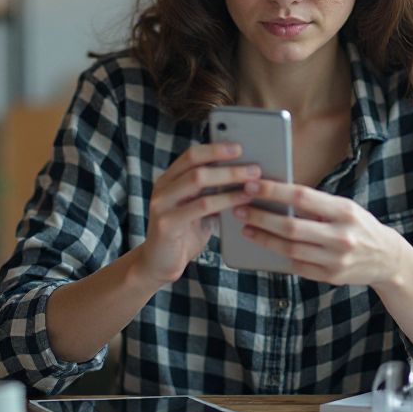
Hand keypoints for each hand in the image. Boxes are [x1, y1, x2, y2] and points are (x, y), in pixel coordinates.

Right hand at [138, 142, 260, 284]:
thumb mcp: (198, 208)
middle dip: (227, 162)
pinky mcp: (166, 223)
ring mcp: (161, 204)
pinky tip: (241, 200)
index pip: (192, 154)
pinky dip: (224, 200)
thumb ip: (211, 192)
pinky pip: (201, 206)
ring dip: (230, 178)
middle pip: (195, 163)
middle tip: (254, 166)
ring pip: (198, 180)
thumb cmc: (184, 235)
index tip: (240, 146)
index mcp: (169, 179)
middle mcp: (162, 187)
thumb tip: (244, 176)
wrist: (159, 265)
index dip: (216, 148)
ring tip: (253, 181)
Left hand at [233, 181, 405, 286]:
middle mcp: (341, 236)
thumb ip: (316, 204)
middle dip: (260, 216)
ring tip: (246, 228)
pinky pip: (296, 265)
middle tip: (239, 208)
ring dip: (263, 237)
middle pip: (291, 226)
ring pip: (289, 248)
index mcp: (344, 211)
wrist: (387, 259)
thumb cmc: (359, 226)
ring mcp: (335, 259)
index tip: (252, 185)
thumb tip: (277, 194)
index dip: (274, 191)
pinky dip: (278, 255)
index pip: (302, 197)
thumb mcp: (345, 208)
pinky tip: (264, 244)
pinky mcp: (330, 277)